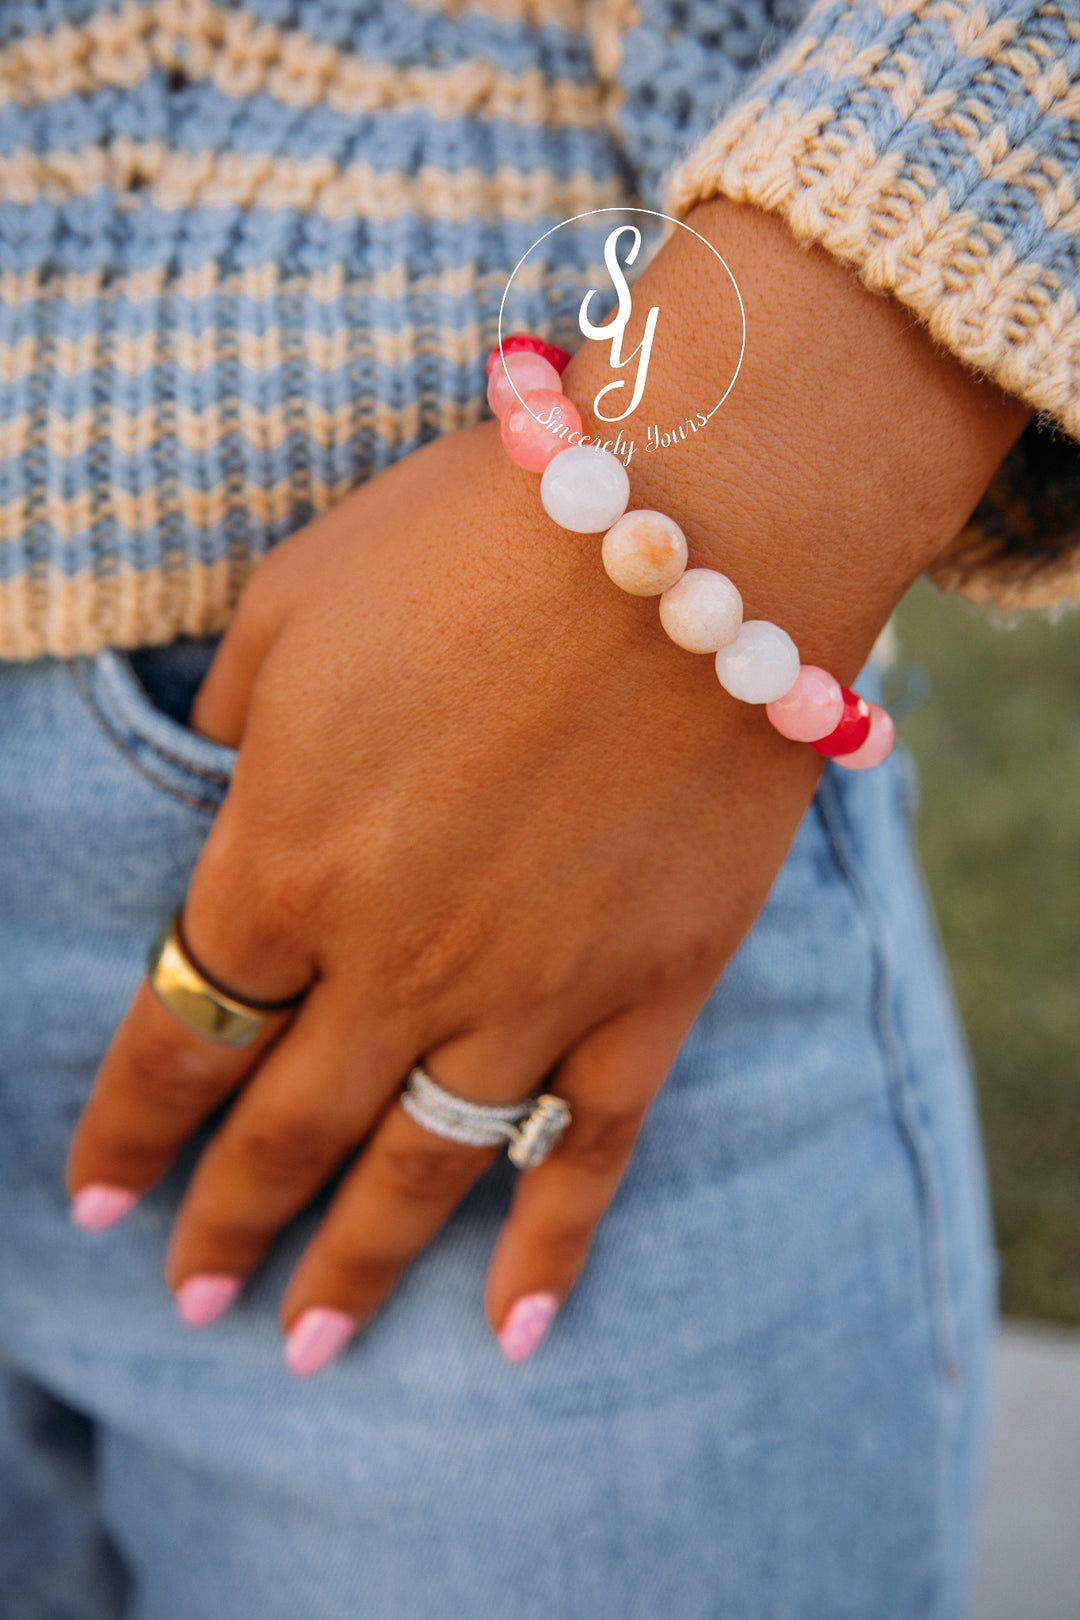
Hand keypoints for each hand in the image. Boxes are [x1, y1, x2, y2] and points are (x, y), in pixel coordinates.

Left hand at [66, 201, 1028, 1371]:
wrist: (693, 531)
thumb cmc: (469, 542)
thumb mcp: (292, 604)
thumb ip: (232, 724)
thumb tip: (227, 783)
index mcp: (284, 862)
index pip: (178, 1038)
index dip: (126, 1130)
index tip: (96, 1198)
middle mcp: (394, 960)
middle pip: (285, 1131)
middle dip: (223, 1222)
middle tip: (187, 1294)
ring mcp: (531, 991)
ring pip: (421, 1169)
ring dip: (354, 1269)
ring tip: (305, 1347)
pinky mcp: (650, 991)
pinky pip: (589, 1153)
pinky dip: (549, 1252)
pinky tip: (512, 1333)